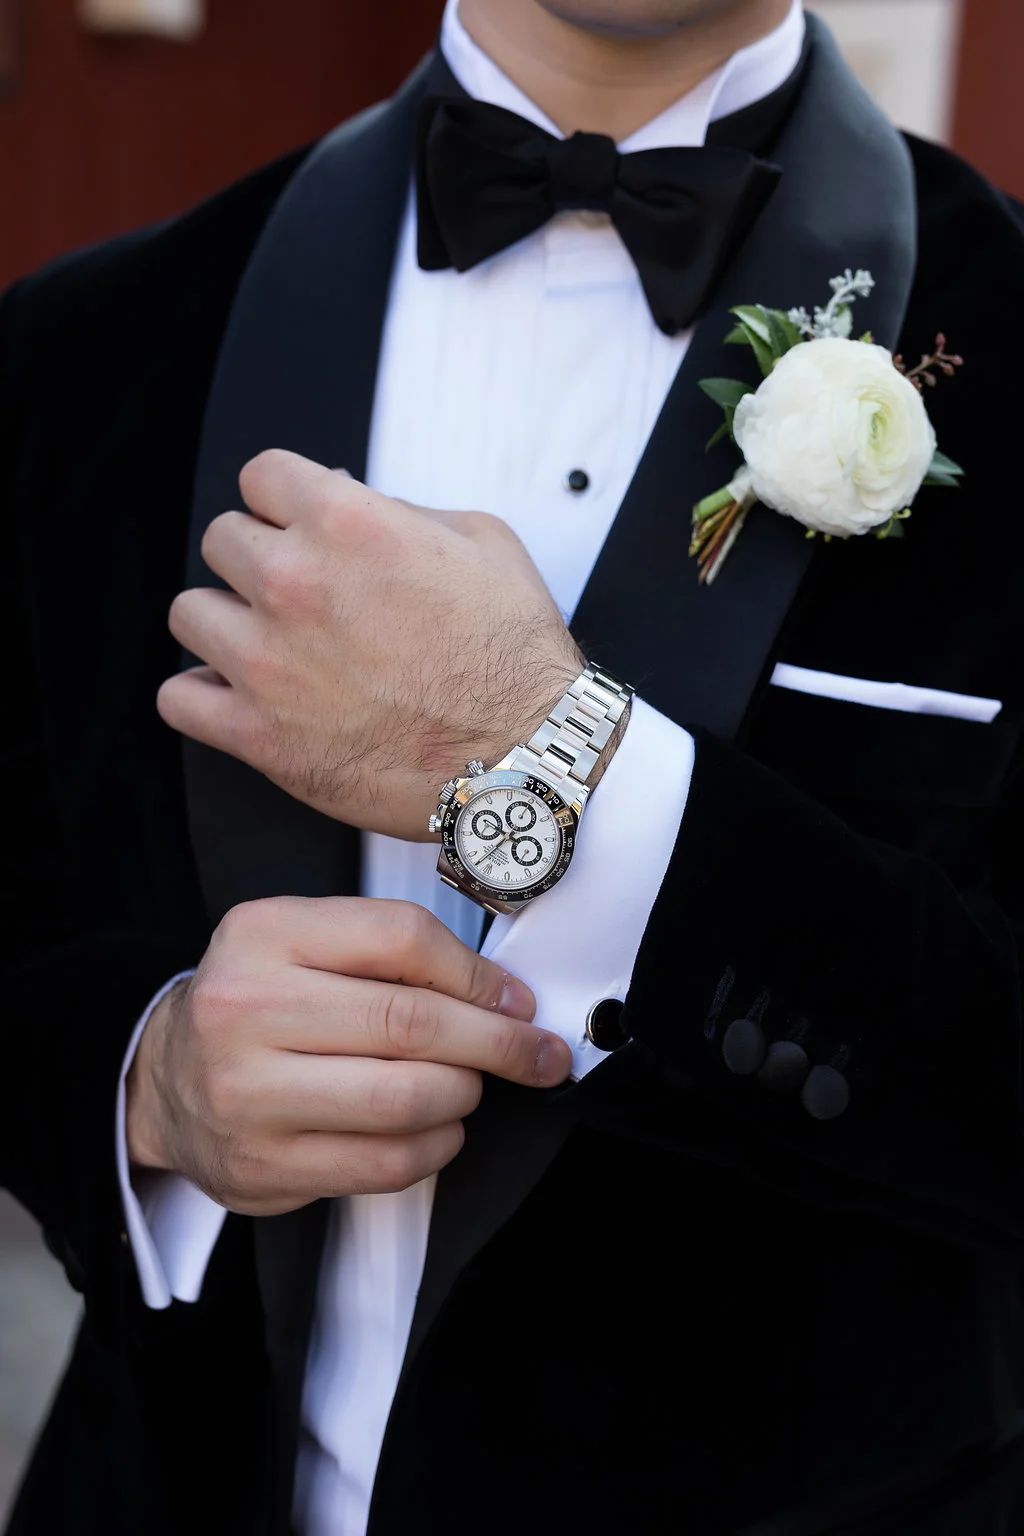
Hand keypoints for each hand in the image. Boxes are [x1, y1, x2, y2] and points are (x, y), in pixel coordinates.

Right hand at [126, 896, 571, 1214]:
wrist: (166, 1080)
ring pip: (405, 1098)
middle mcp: (244, 1008)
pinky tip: (439, 1129)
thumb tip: (502, 995)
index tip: (516, 1000)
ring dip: (464, 1094)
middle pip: (410, 1023)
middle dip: (497, 1042)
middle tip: (536, 1053)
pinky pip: (385, 1164)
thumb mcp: (306, 942)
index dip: (477, 974)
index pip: (402, 938)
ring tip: (469, 1086)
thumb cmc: (259, 1003)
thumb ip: (392, 952)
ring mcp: (247, 1094)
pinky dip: (436, 1147)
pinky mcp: (263, 1166)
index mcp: (264, 933)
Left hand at [157, 450, 582, 841]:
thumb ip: (401, 511)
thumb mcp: (482, 542)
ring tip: (268, 646)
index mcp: (347, 524)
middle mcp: (296, 584)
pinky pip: (179, 698)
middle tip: (297, 595)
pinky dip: (204, 696)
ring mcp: (268, 662)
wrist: (527, 756)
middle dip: (257, 560)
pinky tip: (241, 696)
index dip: (284, 502)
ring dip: (225, 624)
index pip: (260, 476)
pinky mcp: (258, 734)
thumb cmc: (514, 658)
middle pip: (220, 540)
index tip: (296, 526)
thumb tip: (348, 499)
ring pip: (190, 614)